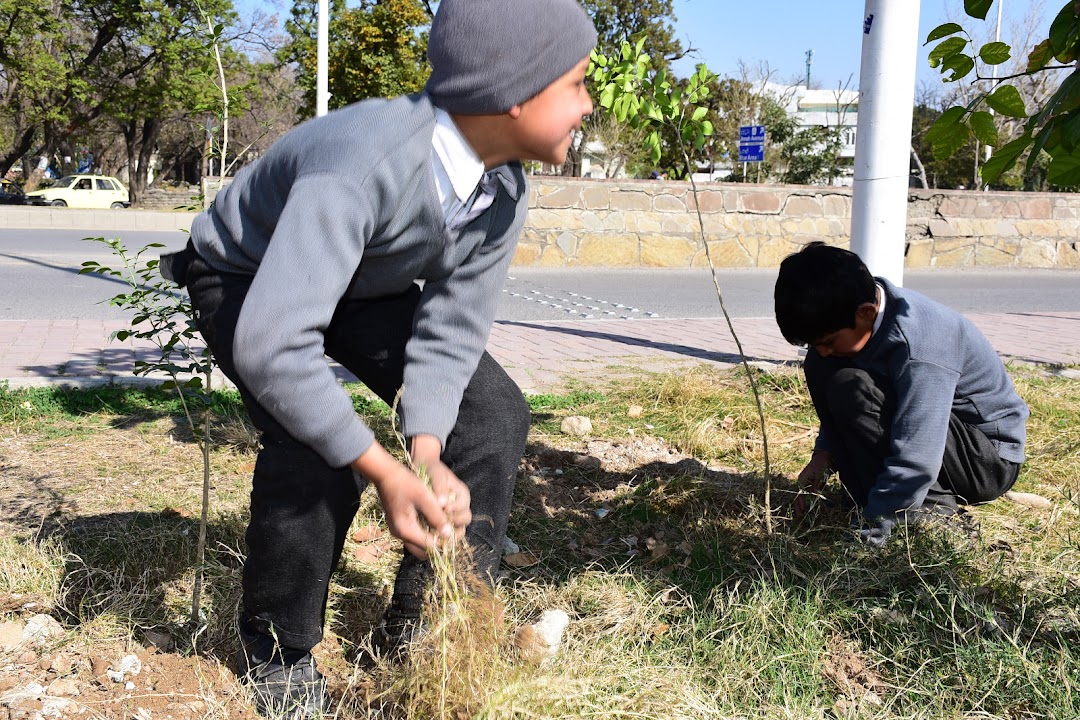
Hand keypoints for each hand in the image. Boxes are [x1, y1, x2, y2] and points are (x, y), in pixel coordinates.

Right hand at [352, 441, 452, 558]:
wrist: (386, 474)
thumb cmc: (406, 483)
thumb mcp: (424, 497)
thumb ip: (436, 517)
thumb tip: (448, 535)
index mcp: (405, 529)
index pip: (430, 546)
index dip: (445, 542)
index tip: (456, 532)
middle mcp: (400, 534)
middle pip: (424, 551)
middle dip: (439, 545)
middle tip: (451, 532)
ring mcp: (398, 531)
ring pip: (419, 545)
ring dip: (433, 540)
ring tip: (445, 527)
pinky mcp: (399, 525)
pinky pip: (415, 537)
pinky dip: (426, 534)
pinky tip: (435, 522)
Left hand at [410, 435, 471, 537]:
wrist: (422, 469)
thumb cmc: (431, 469)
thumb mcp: (436, 474)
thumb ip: (440, 488)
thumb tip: (442, 504)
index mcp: (462, 494)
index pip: (464, 506)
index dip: (455, 510)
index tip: (443, 510)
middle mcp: (461, 505)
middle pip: (465, 519)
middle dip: (454, 523)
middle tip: (440, 523)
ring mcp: (453, 514)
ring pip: (458, 528)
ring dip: (448, 532)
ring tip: (435, 533)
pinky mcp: (443, 520)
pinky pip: (446, 531)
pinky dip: (440, 534)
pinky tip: (429, 535)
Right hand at [793, 450, 832, 517]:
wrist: (824, 457)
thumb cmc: (821, 464)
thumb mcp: (819, 475)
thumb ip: (816, 485)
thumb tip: (813, 495)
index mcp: (802, 479)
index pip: (799, 494)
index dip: (800, 503)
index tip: (801, 511)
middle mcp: (803, 482)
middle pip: (800, 497)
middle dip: (800, 506)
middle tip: (800, 516)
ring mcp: (807, 484)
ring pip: (806, 497)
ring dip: (808, 505)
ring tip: (808, 514)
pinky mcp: (812, 485)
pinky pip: (812, 494)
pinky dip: (814, 501)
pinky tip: (817, 507)